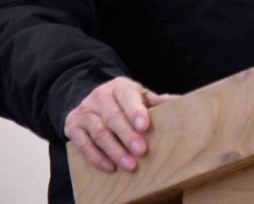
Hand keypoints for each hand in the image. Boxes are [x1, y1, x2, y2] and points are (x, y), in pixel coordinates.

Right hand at [64, 76, 179, 172]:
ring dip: (114, 150)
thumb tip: (181, 102)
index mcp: (119, 87)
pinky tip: (110, 167)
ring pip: (98, 132)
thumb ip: (157, 101)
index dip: (135, 111)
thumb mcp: (140, 96)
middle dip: (127, 136)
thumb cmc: (123, 102)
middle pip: (112, 117)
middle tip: (141, 151)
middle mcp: (99, 96)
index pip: (127, 96)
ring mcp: (84, 111)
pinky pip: (82, 144)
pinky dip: (96, 157)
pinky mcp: (73, 126)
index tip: (145, 126)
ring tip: (130, 164)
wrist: (92, 102)